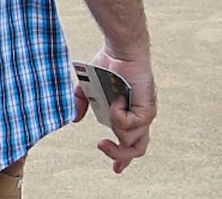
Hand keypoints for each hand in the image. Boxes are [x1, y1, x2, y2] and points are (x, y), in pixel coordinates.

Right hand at [72, 46, 154, 174]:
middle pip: (136, 150)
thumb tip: (74, 119)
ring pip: (130, 140)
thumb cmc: (108, 65)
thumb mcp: (89, 87)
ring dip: (115, 124)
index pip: (130, 144)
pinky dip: (118, 114)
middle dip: (119, 154)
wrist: (121, 51)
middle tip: (101, 144)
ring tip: (111, 102)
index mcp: (129, 116)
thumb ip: (82, 103)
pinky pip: (129, 125)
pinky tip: (117, 98)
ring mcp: (145, 116)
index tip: (116, 169)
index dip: (122, 158)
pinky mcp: (147, 111)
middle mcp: (140, 119)